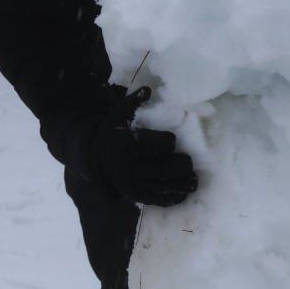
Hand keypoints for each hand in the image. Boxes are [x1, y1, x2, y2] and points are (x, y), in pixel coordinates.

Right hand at [91, 86, 197, 206]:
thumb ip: (132, 102)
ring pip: (162, 186)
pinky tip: (185, 193)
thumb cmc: (112, 132)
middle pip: (162, 168)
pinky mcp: (136, 195)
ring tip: (194, 180)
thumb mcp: (117, 114)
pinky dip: (173, 197)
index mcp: (125, 146)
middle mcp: (128, 168)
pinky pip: (157, 199)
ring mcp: (132, 184)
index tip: (173, 140)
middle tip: (188, 161)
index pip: (154, 146)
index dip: (167, 143)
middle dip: (180, 165)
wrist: (94, 158)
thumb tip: (148, 89)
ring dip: (181, 184)